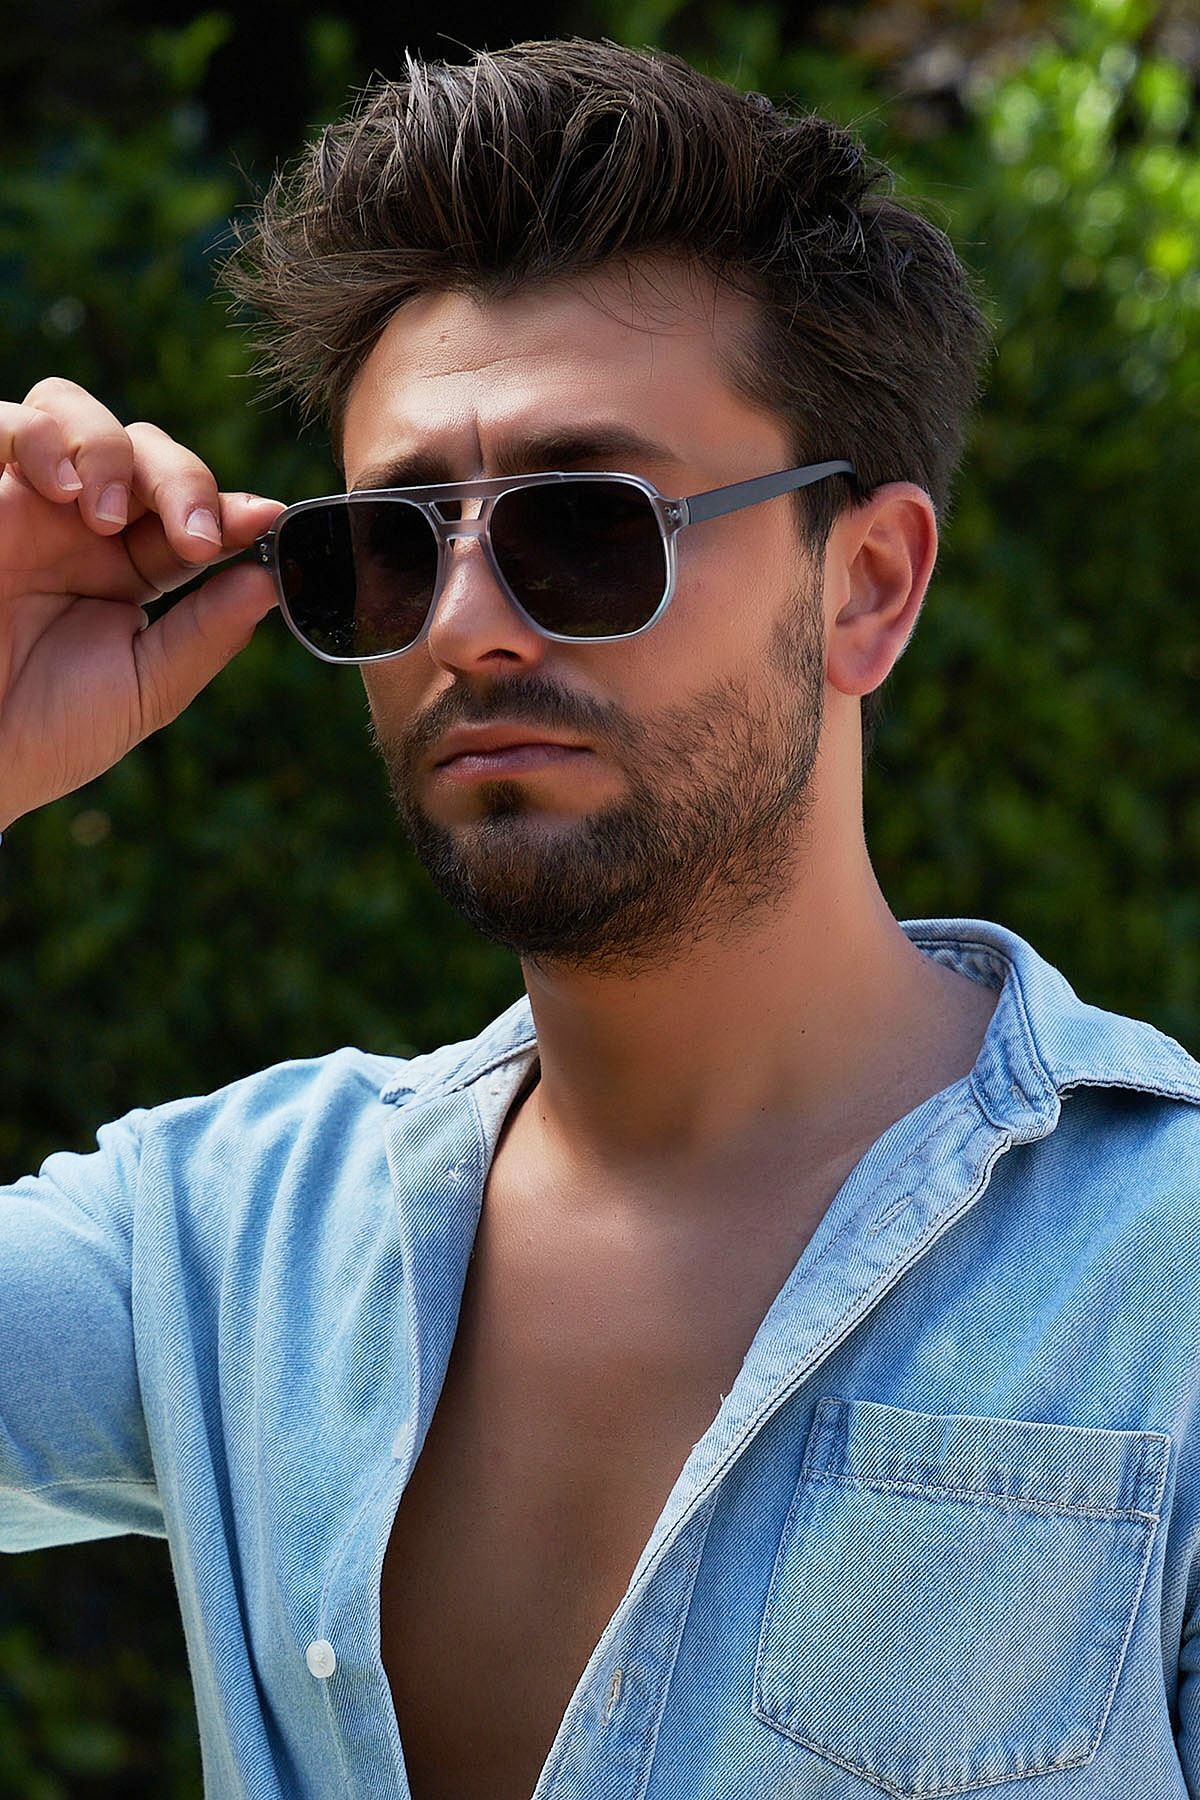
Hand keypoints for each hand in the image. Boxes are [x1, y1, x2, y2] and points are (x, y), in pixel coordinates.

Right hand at [0, 377, 286, 829]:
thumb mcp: (144, 689)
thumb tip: (270, 580)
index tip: (267, 519)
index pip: (188, 512)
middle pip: (143, 449)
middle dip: (183, 479)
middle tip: (194, 535)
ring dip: (112, 450)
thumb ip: (207, 634)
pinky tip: (61, 490)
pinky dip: (39, 435)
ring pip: (74, 412)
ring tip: (110, 517)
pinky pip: (0, 421)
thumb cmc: (44, 733)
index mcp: (124, 569)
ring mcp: (21, 503)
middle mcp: (74, 526)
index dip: (231, 508)